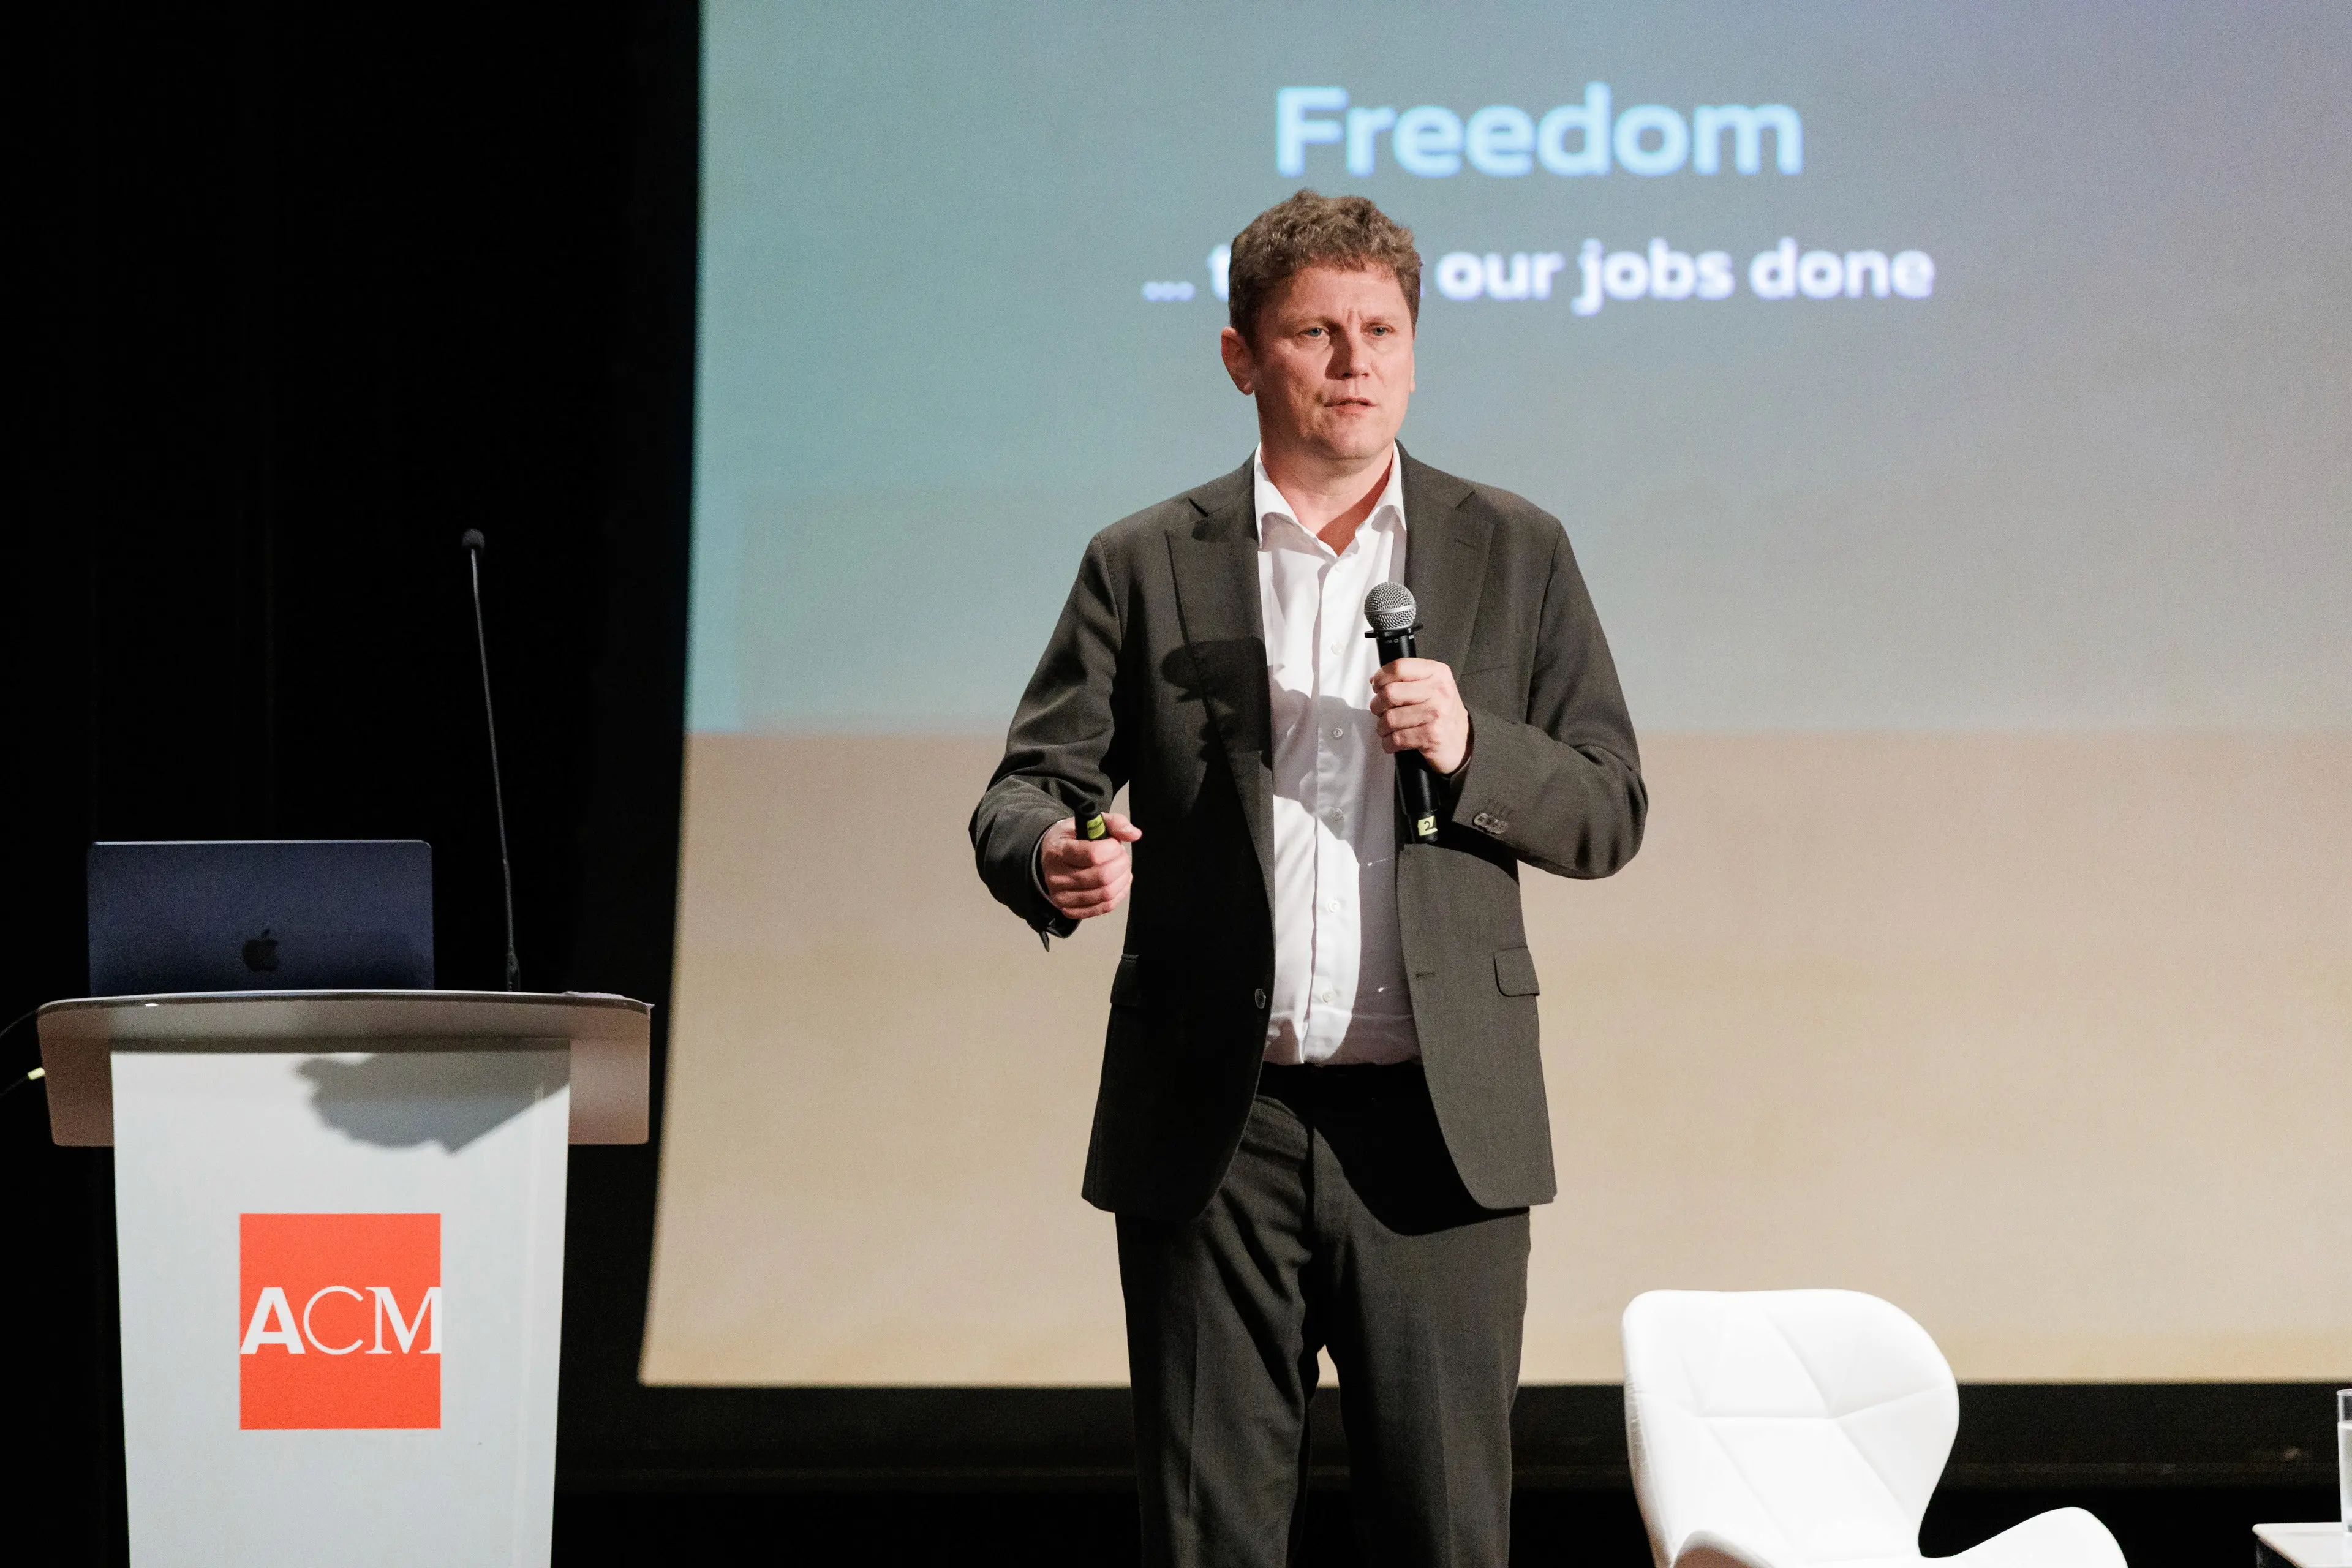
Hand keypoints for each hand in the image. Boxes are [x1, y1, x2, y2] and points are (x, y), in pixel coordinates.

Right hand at [1039, 812, 1141, 920]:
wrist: (1051, 856)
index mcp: (1059, 850)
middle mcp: (1056, 876)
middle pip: (1103, 877)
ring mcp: (1061, 896)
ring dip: (1122, 879)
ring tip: (1120, 868)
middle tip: (1121, 856)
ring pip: (1106, 894)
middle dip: (1121, 864)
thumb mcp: (1089, 822)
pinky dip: (1118, 894)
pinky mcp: (1069, 909)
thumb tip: (1134, 834)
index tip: (1114, 843)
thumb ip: (1114, 823)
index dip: (1113, 849)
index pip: (1093, 855)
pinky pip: (1103, 907)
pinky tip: (1118, 882)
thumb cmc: (1071, 838)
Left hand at [1369, 658, 1469, 774]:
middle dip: (1377, 705)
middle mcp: (1439, 691)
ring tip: (1387, 728)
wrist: (1461, 740)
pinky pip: (1397, 739)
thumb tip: (1376, 680)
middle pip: (1390, 693)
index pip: (1399, 667)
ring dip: (1382, 727)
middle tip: (1379, 710)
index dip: (1381, 677)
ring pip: (1390, 718)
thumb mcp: (1431, 686)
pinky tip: (1393, 741)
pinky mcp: (1432, 735)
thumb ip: (1406, 679)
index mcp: (1437, 673)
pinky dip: (1388, 743)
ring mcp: (1437, 713)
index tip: (1377, 686)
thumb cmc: (1442, 713)